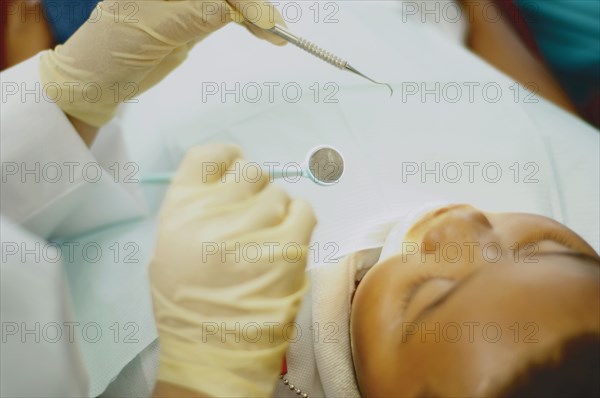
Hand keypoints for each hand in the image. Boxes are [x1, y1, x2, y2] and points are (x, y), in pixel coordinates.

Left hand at [40, 0, 285, 127]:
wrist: (97, 80)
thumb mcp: (154, 29)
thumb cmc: (111, 50)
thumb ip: (196, 15)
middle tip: (276, 27)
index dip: (242, 0)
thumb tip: (235, 10)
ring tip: (276, 33)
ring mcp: (184, 2)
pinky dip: (245, 21)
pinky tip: (261, 30)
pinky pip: (224, 13)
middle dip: (253, 4)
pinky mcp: (191, 19)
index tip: (263, 20)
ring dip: (254, 13)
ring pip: (229, 0)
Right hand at [149, 144, 315, 396]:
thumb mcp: (171, 247)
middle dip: (254, 189)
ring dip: (276, 210)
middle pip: (249, 170)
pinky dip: (298, 219)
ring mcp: (252, 231)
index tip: (235, 165)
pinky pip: (303, 210)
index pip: (208, 155)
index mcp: (179, 211)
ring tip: (266, 239)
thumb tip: (231, 178)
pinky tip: (285, 238)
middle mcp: (213, 215)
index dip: (228, 157)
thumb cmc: (190, 301)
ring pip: (278, 191)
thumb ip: (197, 207)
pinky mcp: (287, 249)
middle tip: (252, 216)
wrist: (214, 349)